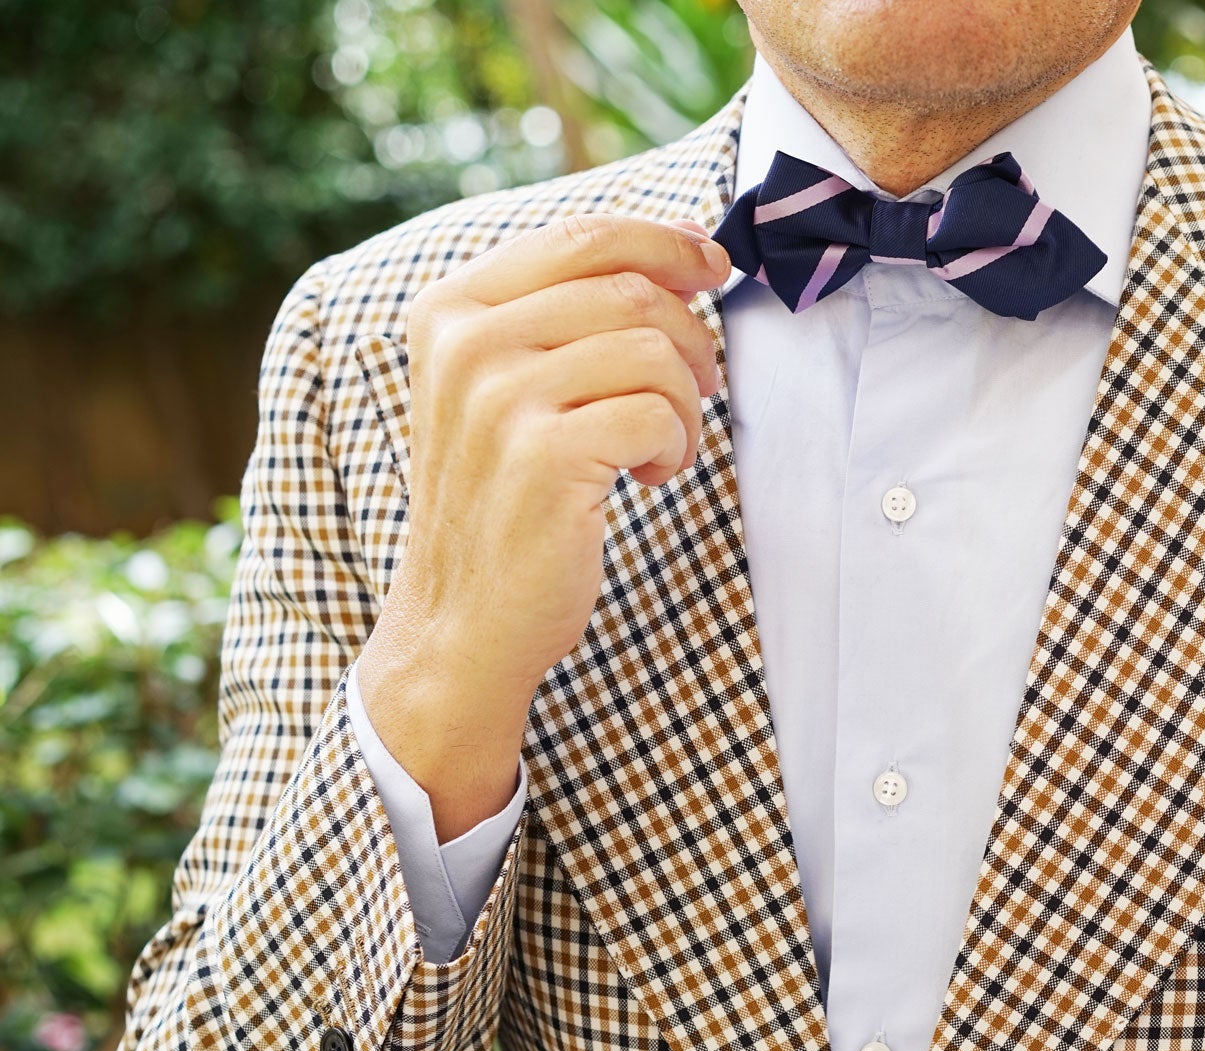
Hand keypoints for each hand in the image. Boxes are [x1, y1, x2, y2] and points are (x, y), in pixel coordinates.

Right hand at [355, 212, 730, 837]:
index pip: (583, 236)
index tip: (713, 266)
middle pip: (631, 290)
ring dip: (684, 401)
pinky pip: (657, 413)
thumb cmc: (504, 502)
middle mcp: (466, 342)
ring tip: (661, 444)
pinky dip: (674, 446)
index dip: (666, 243)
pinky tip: (649, 477)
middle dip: (690, 337)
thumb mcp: (506, 387)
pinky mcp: (543, 455)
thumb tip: (680, 244)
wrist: (462, 620)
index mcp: (451, 308)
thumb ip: (567, 313)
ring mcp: (499, 398)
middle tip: (702, 386)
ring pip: (652, 349)